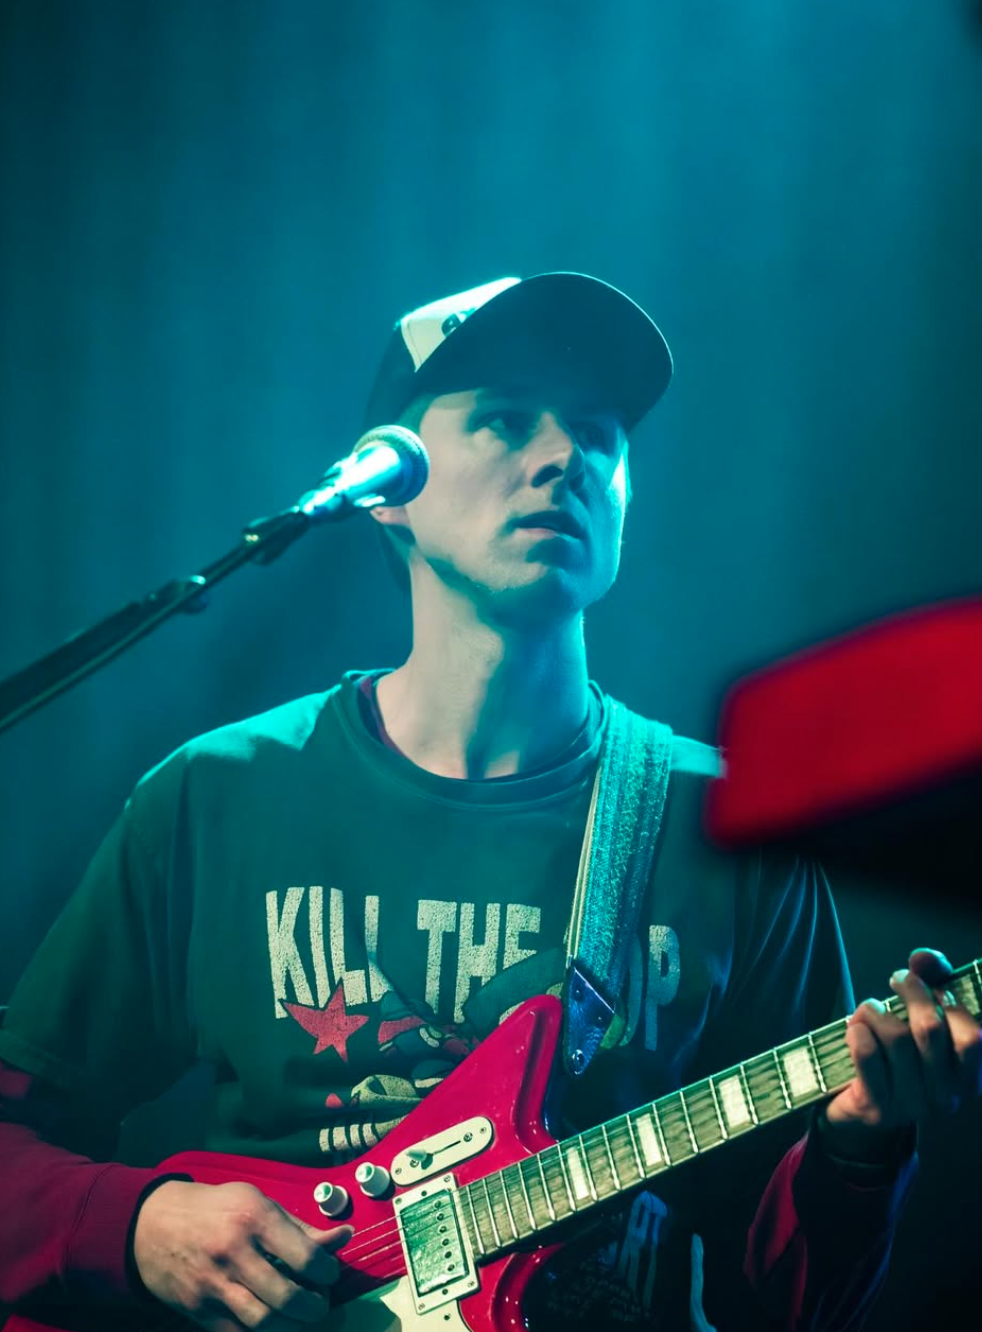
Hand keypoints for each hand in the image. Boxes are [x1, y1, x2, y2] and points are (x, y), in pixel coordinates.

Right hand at [132, 1179, 352, 1329]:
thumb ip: (300, 1226)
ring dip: (292, 1327)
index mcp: (253, 1217)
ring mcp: (213, 1285)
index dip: (327, 1271)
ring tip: (301, 1318)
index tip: (330, 1274)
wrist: (153, 1226)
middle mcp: (233, 1252)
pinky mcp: (198, 1311)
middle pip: (286, 1296)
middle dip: (314, 1308)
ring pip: (263, 1322)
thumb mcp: (258, 1202)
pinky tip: (273, 1325)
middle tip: (320, 1305)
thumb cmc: (216, 1210)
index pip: (305, 1255)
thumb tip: (343, 1237)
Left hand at [823, 948, 981, 1153]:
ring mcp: (911, 1106)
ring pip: (895, 1037)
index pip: (974, 1036)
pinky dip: (857, 1031)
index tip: (934, 989)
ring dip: (876, 1011)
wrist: (861, 1110)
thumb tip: (923, 957)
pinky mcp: (876, 1108)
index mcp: (969, 1079)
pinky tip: (855, 1030)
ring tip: (870, 1009)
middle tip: (898, 979)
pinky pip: (866, 1053)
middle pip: (930, 1029)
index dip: (951, 1003)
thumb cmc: (899, 1055)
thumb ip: (933, 981)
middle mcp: (946, 1098)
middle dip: (912, 991)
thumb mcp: (924, 1018)